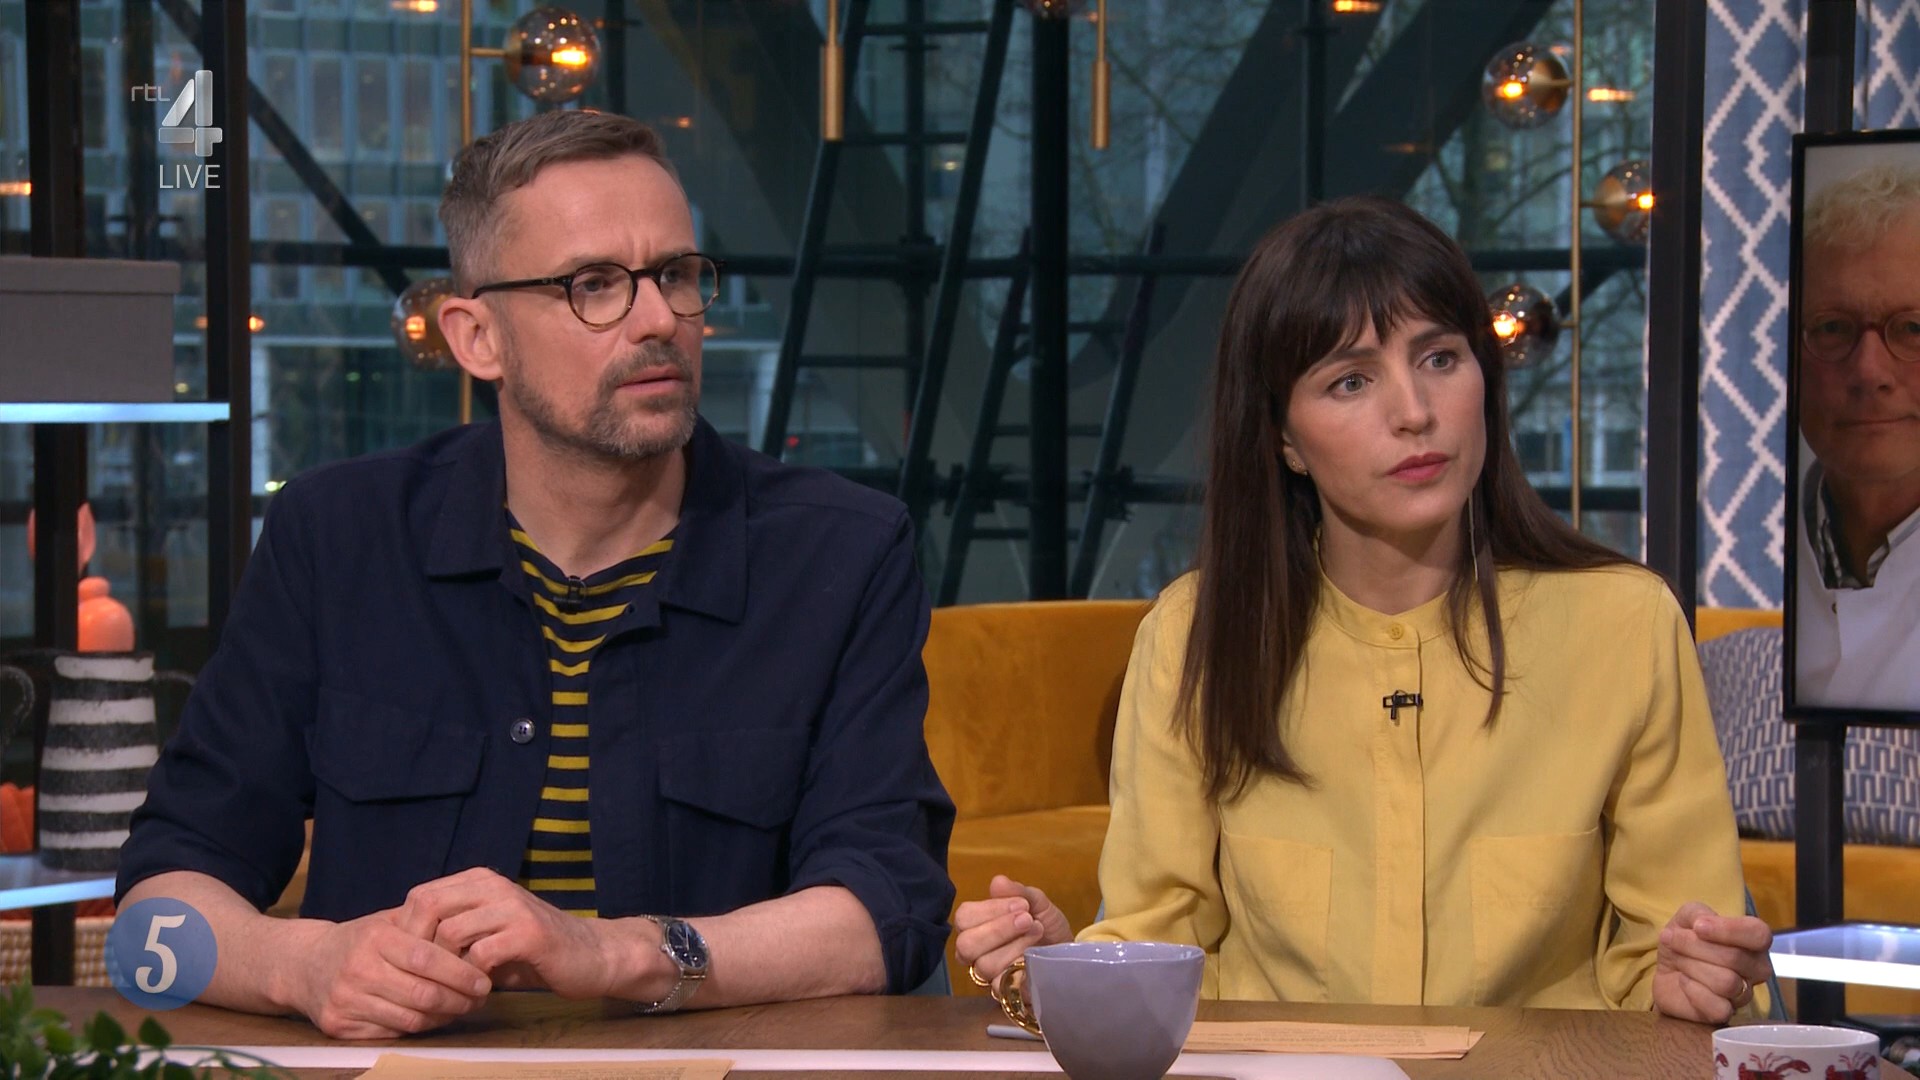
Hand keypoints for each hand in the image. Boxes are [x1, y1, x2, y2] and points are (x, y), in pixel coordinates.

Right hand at [285, 910, 491, 1038]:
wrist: (304, 964)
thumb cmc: (359, 940)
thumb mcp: (387, 922)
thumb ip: (424, 925)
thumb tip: (473, 931)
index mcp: (374, 938)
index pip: (426, 959)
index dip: (459, 973)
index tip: (483, 980)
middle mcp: (357, 969)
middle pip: (421, 994)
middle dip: (459, 1000)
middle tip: (480, 999)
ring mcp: (346, 1000)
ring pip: (410, 1019)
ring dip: (444, 1017)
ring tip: (462, 1008)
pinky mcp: (339, 1026)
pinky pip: (392, 1033)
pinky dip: (419, 1028)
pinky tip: (434, 1018)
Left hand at [392, 867, 648, 999]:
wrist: (592, 955)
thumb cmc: (533, 949)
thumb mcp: (488, 929)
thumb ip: (453, 927)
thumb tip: (403, 944)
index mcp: (480, 880)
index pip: (421, 897)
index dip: (406, 933)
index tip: (411, 965)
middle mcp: (494, 885)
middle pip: (428, 907)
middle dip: (418, 949)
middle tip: (426, 979)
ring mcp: (513, 907)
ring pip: (451, 932)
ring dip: (445, 969)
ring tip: (454, 988)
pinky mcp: (530, 934)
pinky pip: (481, 955)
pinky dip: (473, 979)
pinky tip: (481, 991)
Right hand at [953, 875, 1072, 983]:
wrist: (1070, 954)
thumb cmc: (1047, 927)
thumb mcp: (1038, 904)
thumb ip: (1019, 892)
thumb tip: (998, 882)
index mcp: (978, 926)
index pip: (964, 917)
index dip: (989, 909)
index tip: (1021, 904)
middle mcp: (977, 952)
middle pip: (966, 944)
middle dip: (998, 929)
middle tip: (1028, 919)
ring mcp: (988, 975)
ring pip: (984, 964)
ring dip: (1014, 946)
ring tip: (1037, 933)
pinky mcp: (1004, 994)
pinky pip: (1000, 985)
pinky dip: (1019, 967)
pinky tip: (1034, 957)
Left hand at [1652, 901, 1773, 1023]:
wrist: (1666, 969)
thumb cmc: (1685, 940)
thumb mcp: (1687, 917)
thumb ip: (1698, 913)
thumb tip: (1704, 925)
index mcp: (1754, 941)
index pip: (1758, 934)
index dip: (1728, 929)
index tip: (1698, 927)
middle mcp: (1757, 969)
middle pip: (1735, 958)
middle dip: (1693, 946)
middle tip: (1673, 941)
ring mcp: (1744, 994)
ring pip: (1726, 982)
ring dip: (1690, 966)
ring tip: (1679, 961)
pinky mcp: (1726, 1013)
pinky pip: (1717, 1006)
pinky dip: (1692, 990)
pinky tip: (1684, 981)